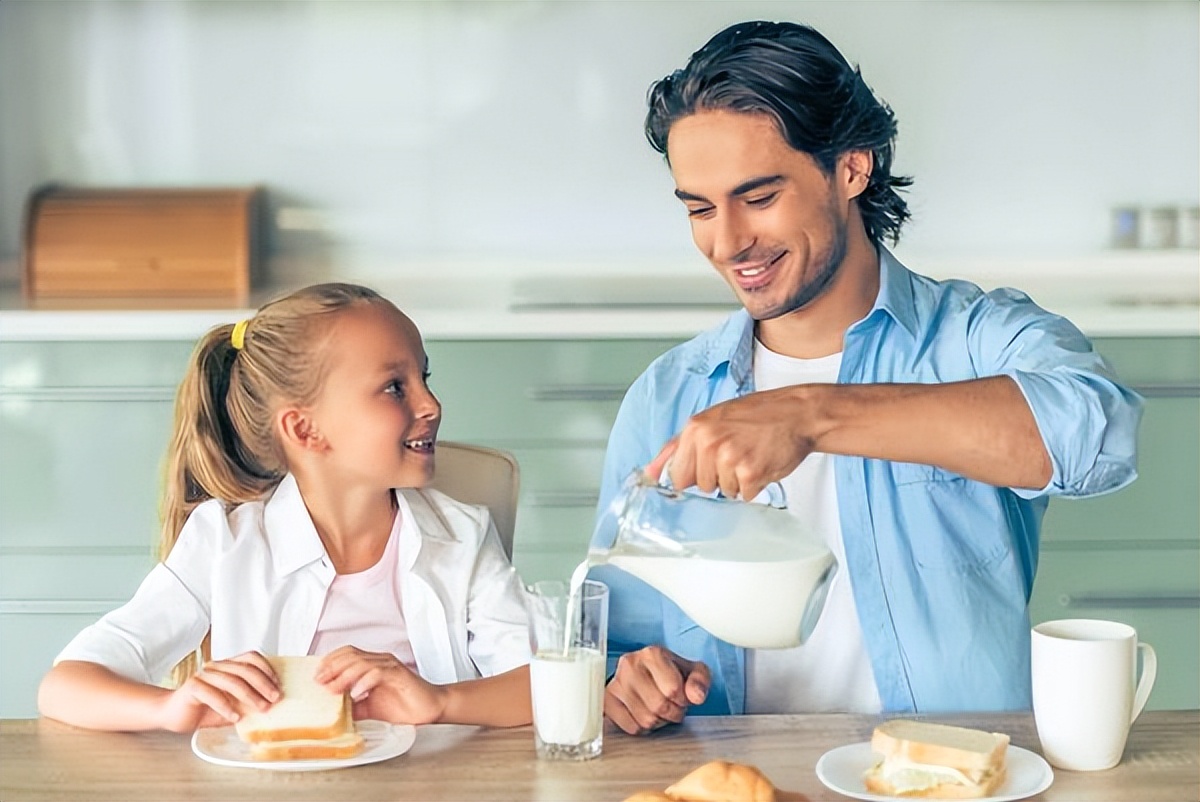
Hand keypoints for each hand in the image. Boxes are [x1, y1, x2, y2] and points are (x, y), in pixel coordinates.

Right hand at [157, 651, 278, 732]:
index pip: (251, 658)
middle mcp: (217, 666)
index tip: (278, 685)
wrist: (172, 714)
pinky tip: (235, 717)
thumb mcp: (231, 705)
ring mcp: (204, 675)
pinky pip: (212, 694)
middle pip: (245, 669)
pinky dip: (226, 706)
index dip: (267, 669)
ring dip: (250, 696)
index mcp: (227, 666)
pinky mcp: (192, 687)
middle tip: (275, 698)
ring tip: (262, 709)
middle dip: (263, 684)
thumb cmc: (203, 709)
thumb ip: (247, 702)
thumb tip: (272, 706)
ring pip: (231, 681)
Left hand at [316, 646, 447, 724]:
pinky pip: (378, 672)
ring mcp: (390, 666)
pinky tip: (356, 693)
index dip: (330, 661)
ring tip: (333, 688)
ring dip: (344, 675)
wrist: (430, 708)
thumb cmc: (403, 706)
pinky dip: (364, 681)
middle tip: (319, 680)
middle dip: (332, 667)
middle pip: (351, 654)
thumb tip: (330, 709)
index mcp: (372, 664)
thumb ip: (351, 705)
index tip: (316, 675)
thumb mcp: (369, 708)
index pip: (347, 653)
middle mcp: (380, 660)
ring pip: (362, 662)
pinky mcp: (399, 674)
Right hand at [604, 646, 710, 734]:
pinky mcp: (607, 701)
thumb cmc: (672, 674)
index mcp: (652, 654)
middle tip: (672, 707)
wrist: (646, 675)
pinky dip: (641, 727)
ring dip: (658, 721)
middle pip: (659, 706)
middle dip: (672, 713)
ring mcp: (615, 683)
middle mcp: (630, 664)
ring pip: (645, 719)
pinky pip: (630, 727)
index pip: (674, 689)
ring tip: (658, 710)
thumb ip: (700, 681)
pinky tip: (644, 714)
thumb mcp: (694, 672)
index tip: (682, 697)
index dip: (684, 700)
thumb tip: (696, 696)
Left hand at [646, 388, 821, 499]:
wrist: (797, 413)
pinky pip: (744, 495)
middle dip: (719, 476)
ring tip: (751, 455)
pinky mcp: (750, 473)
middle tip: (738, 452)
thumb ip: (677, 447)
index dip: (694, 474)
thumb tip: (650, 473)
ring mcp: (729, 458)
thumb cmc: (757, 415)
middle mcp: (709, 442)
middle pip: (701, 486)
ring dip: (738, 481)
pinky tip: (762, 463)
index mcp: (695, 428)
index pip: (677, 474)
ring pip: (724, 492)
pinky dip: (755, 485)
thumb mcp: (713, 420)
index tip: (708, 467)